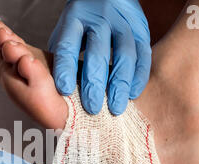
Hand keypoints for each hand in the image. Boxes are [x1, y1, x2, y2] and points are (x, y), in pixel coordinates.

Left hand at [49, 0, 150, 114]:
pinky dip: (139, 76)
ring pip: (124, 55)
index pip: (67, 46)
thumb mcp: (66, 31)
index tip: (65, 91)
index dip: (66, 69)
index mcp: (74, 19)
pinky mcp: (141, 30)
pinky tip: (132, 94)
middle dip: (94, 83)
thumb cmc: (82, 23)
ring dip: (120, 84)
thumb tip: (55, 89)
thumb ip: (61, 55)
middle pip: (97, 53)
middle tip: (92, 108)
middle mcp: (99, 20)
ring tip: (115, 108)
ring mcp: (122, 24)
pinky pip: (143, 55)